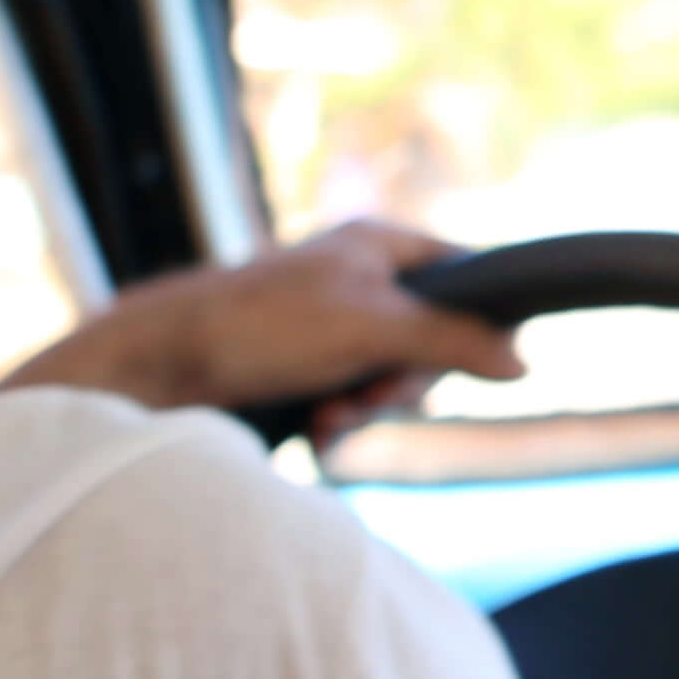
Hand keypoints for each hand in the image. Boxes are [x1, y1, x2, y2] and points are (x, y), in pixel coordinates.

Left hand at [0, 219, 528, 431]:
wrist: (156, 366)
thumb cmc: (260, 326)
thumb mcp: (372, 329)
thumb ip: (453, 341)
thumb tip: (523, 362)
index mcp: (378, 246)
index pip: (466, 275)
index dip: (477, 322)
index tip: (470, 361)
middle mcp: (357, 282)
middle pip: (431, 341)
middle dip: (403, 384)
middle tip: (369, 397)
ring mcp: (328, 328)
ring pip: (387, 382)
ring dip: (364, 412)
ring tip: (326, 419)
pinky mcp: (299, 371)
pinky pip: (347, 404)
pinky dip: (336, 424)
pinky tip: (310, 433)